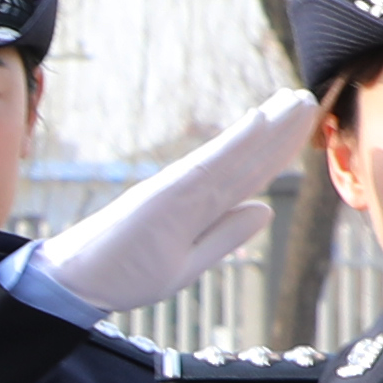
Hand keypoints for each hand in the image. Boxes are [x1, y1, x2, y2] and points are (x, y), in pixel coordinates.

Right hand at [30, 88, 316, 312]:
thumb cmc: (123, 274)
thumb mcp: (186, 265)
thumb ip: (224, 236)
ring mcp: (177, 193)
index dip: (277, 151)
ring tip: (296, 99)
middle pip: (245, 160)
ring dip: (267, 128)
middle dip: (280, 131)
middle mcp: (191, 194)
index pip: (247, 176)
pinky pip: (206, 168)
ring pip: (233, 157)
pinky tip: (258, 121)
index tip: (304, 125)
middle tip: (309, 97)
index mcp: (198, 210)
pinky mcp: (162, 197)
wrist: (74, 285)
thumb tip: (264, 209)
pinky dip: (233, 144)